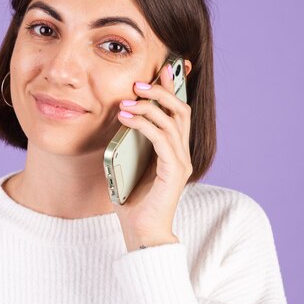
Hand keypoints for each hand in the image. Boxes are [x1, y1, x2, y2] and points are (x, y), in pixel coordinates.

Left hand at [114, 61, 192, 251]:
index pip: (177, 113)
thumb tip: (120, 116)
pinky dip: (144, 124)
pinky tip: (126, 118)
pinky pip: (162, 139)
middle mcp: (182, 153)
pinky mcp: (174, 172)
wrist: (140, 232)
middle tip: (138, 82)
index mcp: (173, 150)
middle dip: (161, 91)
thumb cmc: (132, 200)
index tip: (160, 71)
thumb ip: (130, 142)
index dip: (172, 90)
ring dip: (149, 106)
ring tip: (127, 99)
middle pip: (180, 110)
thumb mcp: (128, 163)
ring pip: (172, 121)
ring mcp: (181, 162)